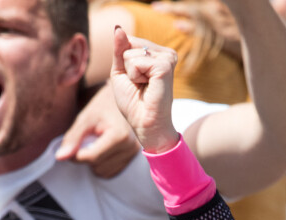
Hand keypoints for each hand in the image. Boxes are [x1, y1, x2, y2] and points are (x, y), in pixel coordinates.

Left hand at [56, 82, 140, 178]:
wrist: (123, 102)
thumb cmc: (102, 108)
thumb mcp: (85, 118)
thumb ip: (73, 138)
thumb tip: (60, 157)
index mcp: (120, 136)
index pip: (92, 157)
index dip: (76, 154)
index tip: (72, 144)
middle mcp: (130, 149)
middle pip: (97, 166)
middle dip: (87, 155)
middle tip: (89, 138)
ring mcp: (133, 156)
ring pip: (102, 172)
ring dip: (94, 161)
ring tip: (98, 142)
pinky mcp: (131, 162)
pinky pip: (109, 173)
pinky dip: (102, 164)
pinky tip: (105, 150)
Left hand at [110, 26, 178, 153]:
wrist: (145, 125)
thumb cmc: (134, 103)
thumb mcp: (121, 73)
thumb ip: (119, 50)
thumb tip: (118, 28)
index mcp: (156, 54)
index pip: (128, 41)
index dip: (123, 62)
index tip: (134, 80)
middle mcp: (164, 53)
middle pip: (129, 44)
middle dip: (126, 67)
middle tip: (139, 86)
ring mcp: (167, 57)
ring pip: (131, 53)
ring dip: (131, 73)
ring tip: (144, 87)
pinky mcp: (165, 65)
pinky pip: (137, 61)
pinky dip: (135, 76)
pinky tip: (147, 87)